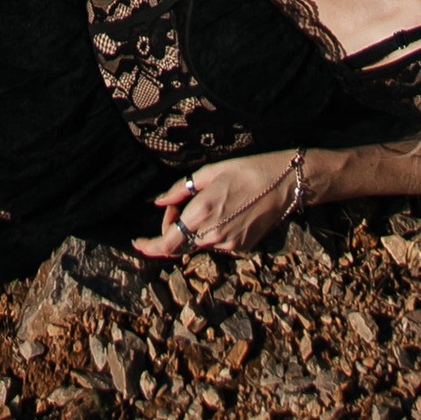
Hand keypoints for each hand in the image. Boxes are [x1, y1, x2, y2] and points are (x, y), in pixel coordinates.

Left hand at [132, 151, 302, 259]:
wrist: (284, 184)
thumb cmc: (245, 170)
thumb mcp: (210, 172)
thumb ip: (180, 190)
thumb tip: (158, 202)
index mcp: (202, 213)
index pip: (167, 243)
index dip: (149, 247)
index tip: (137, 242)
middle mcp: (213, 234)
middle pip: (180, 245)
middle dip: (170, 232)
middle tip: (174, 208)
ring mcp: (229, 245)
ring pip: (198, 245)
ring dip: (191, 231)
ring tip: (205, 204)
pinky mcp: (241, 249)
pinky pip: (216, 245)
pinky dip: (210, 233)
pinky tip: (224, 212)